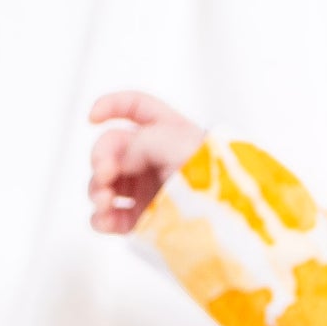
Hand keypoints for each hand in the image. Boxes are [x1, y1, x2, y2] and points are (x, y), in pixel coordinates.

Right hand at [88, 90, 204, 233]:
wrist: (234, 218)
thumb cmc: (215, 176)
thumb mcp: (179, 143)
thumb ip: (142, 141)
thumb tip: (122, 162)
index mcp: (167, 132)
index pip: (134, 108)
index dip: (110, 106)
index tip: (92, 118)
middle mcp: (155, 158)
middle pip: (111, 149)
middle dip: (100, 158)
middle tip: (105, 173)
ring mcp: (149, 189)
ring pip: (105, 183)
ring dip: (95, 189)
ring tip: (104, 201)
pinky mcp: (147, 218)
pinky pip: (113, 217)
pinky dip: (102, 218)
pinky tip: (104, 219)